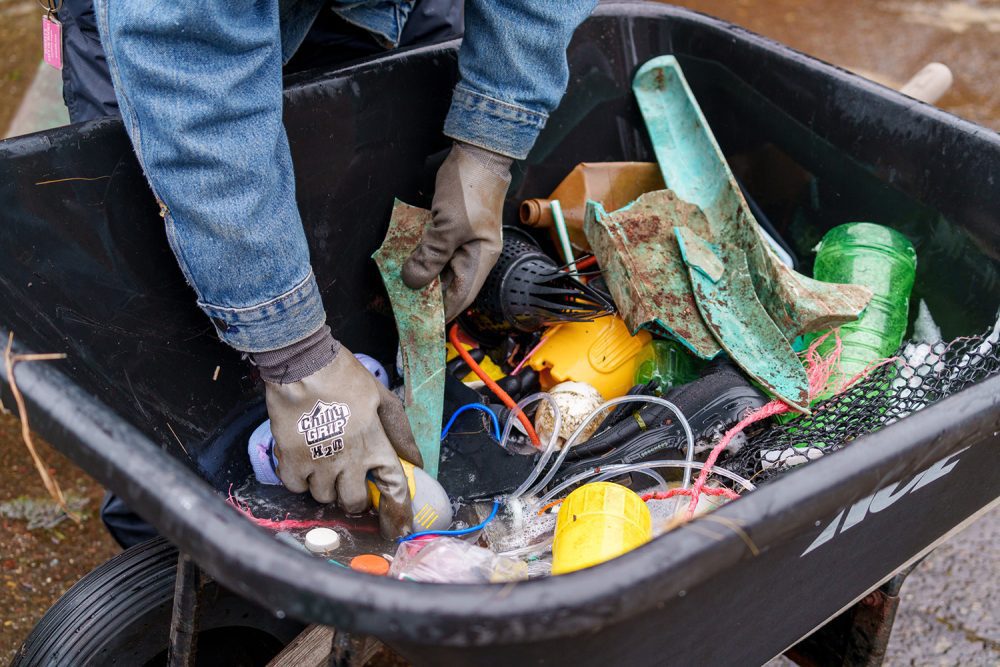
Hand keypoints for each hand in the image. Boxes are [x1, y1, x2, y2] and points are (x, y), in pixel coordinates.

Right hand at [264, 347, 422, 538]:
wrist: (303, 364)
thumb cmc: (344, 376)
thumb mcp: (382, 399)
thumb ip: (400, 432)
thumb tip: (415, 461)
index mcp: (375, 444)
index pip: (393, 489)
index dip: (398, 514)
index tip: (399, 530)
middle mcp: (349, 460)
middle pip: (355, 502)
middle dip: (357, 498)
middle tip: (351, 482)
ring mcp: (318, 462)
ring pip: (325, 497)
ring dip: (328, 487)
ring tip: (326, 464)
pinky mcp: (291, 460)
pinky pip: (297, 488)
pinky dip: (301, 480)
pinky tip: (305, 462)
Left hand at [402, 142, 512, 319]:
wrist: (477, 152)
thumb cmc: (470, 190)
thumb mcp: (448, 227)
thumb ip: (430, 256)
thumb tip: (412, 282)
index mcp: (480, 260)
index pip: (459, 297)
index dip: (440, 313)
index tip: (417, 324)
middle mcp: (472, 255)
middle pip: (447, 284)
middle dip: (425, 295)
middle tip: (398, 305)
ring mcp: (461, 241)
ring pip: (438, 267)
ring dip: (419, 275)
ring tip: (395, 285)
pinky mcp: (450, 228)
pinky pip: (433, 249)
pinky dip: (418, 255)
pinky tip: (401, 259)